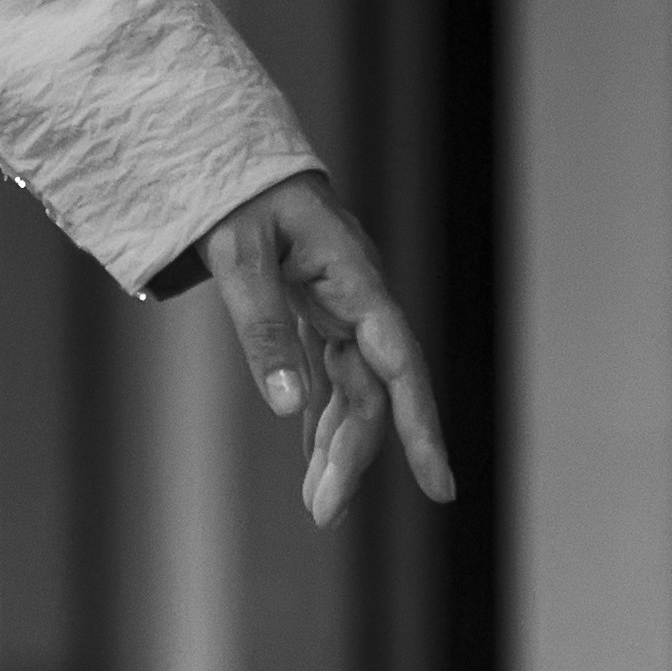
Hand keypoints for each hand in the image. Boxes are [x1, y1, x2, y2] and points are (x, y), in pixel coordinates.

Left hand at [203, 172, 453, 527]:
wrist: (231, 155)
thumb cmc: (236, 196)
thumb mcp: (239, 258)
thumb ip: (264, 329)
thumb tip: (289, 407)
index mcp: (354, 280)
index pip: (399, 365)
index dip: (421, 427)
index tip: (440, 486)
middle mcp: (358, 299)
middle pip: (371, 390)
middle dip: (354, 455)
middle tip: (325, 515)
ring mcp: (340, 306)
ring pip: (351, 388)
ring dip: (336, 445)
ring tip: (320, 506)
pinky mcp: (317, 309)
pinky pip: (328, 373)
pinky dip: (319, 416)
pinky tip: (313, 459)